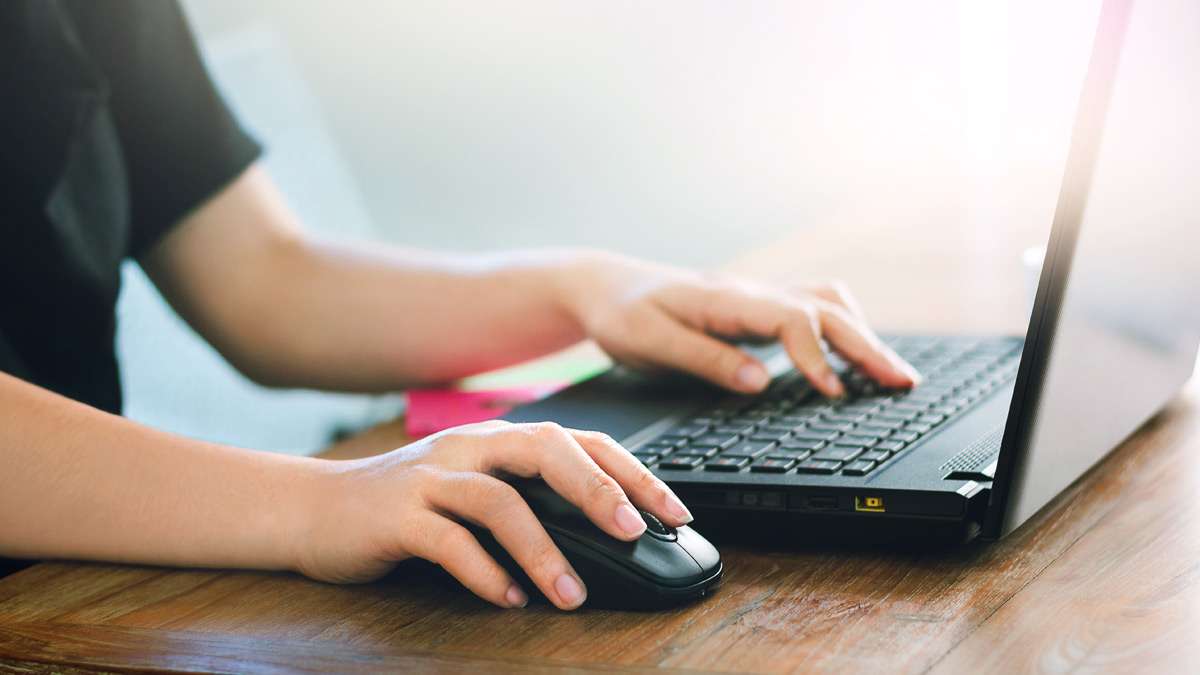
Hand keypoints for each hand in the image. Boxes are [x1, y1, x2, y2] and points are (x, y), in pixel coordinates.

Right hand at [294, 420, 691, 609]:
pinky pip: (448, 541)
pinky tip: (510, 599)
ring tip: (570, 593)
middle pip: (546, 450)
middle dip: (596, 489)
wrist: (317, 508)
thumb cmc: (409, 505)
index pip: (580, 441)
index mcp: (499, 440)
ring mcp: (431, 477)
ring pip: (499, 501)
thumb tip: (607, 540)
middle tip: (632, 532)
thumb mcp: (476, 490)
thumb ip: (531, 502)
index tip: (673, 510)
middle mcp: (470, 447)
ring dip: (543, 549)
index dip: (631, 472)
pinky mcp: (397, 514)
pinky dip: (485, 573)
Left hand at [557, 252, 920, 396]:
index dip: (817, 355)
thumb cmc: (622, 313)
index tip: (834, 392)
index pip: (791, 318)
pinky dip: (844, 327)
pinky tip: (855, 351)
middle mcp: (750, 291)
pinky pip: (813, 308)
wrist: (606, 284)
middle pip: (825, 309)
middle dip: (866, 346)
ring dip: (863, 334)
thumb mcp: (649, 341)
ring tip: (891, 371)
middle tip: (903, 382)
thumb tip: (760, 382)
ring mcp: (757, 295)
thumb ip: (704, 359)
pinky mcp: (756, 306)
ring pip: (827, 303)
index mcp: (725, 298)